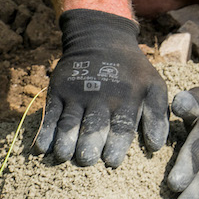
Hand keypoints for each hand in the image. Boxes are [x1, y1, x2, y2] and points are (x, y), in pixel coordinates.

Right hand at [34, 10, 168, 166]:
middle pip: (94, 126)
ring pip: (70, 121)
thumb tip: (155, 147)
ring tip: (64, 156)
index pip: (122, 126)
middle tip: (86, 159)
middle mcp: (101, 97)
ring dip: (66, 140)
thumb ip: (156, 115)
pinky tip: (42, 148)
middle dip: (90, 145)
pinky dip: (45, 131)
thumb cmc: (131, 71)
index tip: (111, 161)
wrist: (100, 37)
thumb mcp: (153, 85)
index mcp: (127, 98)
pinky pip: (50, 113)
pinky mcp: (58, 90)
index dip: (116, 145)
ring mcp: (77, 93)